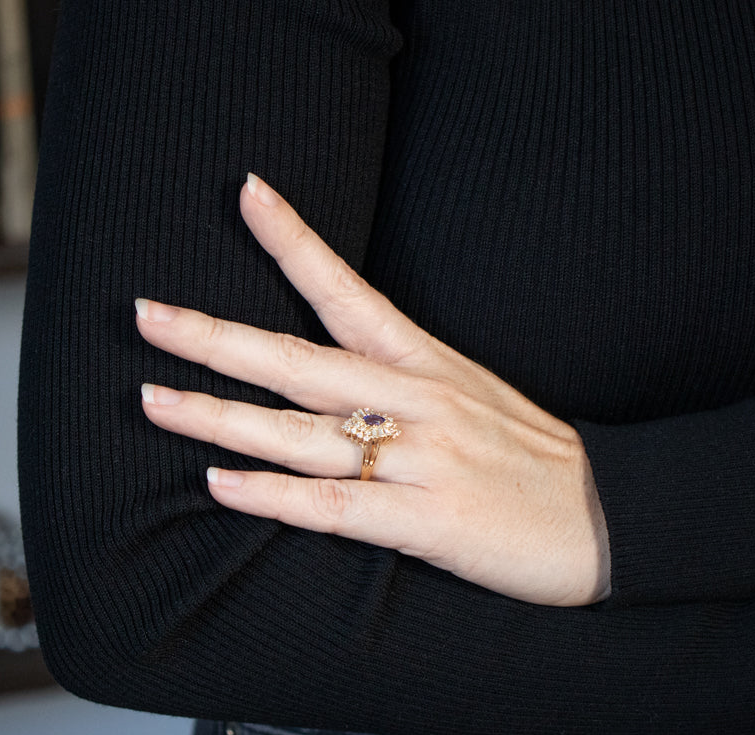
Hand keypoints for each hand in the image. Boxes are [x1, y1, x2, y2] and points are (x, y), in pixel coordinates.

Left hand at [136, 173, 609, 605]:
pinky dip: (274, 496)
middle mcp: (418, 400)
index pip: (349, 291)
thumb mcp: (475, 396)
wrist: (610, 518)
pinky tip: (220, 485)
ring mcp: (422, 458)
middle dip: (216, 337)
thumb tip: (331, 383)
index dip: (294, 241)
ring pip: (301, 433)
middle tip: (145, 315)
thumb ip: (405, 385)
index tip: (246, 193)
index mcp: (429, 364)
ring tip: (153, 399)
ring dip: (220, 415)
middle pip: (299, 361)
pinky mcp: (428, 520)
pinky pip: (334, 506)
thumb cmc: (535, 461)